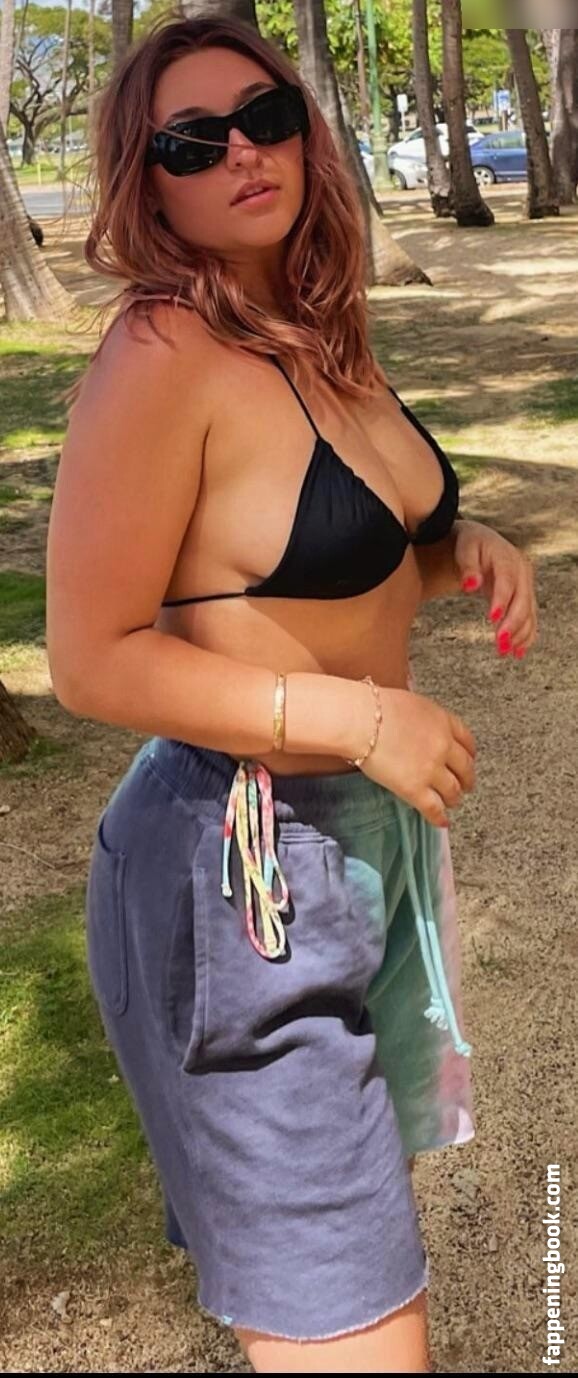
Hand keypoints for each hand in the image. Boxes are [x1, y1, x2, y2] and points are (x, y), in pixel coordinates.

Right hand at [357, 687, 476, 828]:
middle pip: (465, 767)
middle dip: (467, 779)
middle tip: (466, 785)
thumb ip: (423, 719)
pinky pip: (433, 808)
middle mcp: (443, 745)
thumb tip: (419, 727)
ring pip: (453, 790)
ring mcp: (431, 769)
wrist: (360, 720)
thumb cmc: (375, 707)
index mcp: (442, 721)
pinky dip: (439, 817)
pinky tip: (441, 821)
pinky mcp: (415, 788)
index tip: (469, 759)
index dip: (469, 753)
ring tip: (451, 802)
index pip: (466, 740)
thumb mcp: (410, 703)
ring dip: (454, 798)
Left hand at [455, 519, 537, 659]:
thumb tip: (470, 586)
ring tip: (503, 652)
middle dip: (512, 623)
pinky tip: (517, 652)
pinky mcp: (525, 597)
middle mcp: (522, 572)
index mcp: (507, 557)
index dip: (502, 600)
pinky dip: (525, 636)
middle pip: (522, 600)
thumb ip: (467, 566)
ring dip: (519, 634)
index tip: (492, 619)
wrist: (482, 543)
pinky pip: (529, 618)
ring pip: (528, 612)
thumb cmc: (470, 545)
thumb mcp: (465, 549)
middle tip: (499, 643)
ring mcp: (526, 585)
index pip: (507, 580)